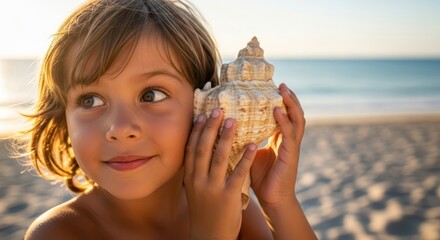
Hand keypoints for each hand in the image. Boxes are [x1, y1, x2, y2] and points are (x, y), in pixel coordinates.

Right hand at [184, 108, 256, 239]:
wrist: (209, 236)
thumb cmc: (204, 210)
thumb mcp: (194, 189)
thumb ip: (196, 171)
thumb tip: (199, 150)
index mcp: (190, 177)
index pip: (191, 149)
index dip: (196, 131)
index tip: (202, 114)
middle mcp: (198, 180)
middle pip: (203, 148)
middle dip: (210, 128)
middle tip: (218, 109)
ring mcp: (213, 188)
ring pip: (219, 157)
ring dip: (226, 137)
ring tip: (234, 120)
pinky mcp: (228, 196)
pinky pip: (238, 173)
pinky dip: (246, 158)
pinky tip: (253, 145)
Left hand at [250, 83, 304, 206]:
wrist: (270, 199)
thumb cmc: (259, 176)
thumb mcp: (250, 153)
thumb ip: (244, 139)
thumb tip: (226, 125)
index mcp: (279, 138)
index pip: (283, 115)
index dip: (280, 101)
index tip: (272, 86)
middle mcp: (287, 139)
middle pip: (293, 113)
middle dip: (289, 98)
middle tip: (281, 83)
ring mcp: (292, 146)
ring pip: (297, 120)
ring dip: (291, 104)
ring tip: (283, 90)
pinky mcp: (291, 154)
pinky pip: (290, 134)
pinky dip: (284, 121)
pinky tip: (277, 111)